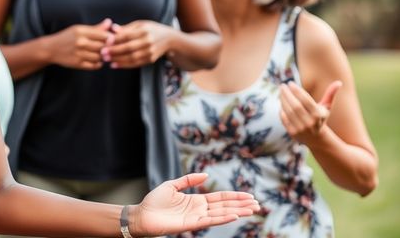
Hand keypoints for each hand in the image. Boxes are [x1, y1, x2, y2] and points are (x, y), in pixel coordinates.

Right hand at [44, 19, 112, 69]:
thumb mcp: (79, 29)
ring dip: (103, 56)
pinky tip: (96, 60)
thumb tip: (110, 22)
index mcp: (81, 31)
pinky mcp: (77, 64)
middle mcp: (80, 43)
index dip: (111, 38)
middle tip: (108, 48)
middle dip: (107, 48)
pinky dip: (98, 64)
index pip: (104, 36)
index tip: (112, 40)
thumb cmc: (67, 37)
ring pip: (100, 57)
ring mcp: (79, 54)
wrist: (51, 49)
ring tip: (101, 53)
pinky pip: (94, 65)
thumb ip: (96, 28)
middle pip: (103, 47)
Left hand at [105, 20, 172, 68]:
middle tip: (102, 53)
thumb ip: (126, 28)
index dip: (116, 39)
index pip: (127, 36)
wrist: (169, 39)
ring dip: (118, 59)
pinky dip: (124, 65)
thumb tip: (112, 29)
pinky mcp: (150, 59)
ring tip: (106, 59)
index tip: (105, 42)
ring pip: (131, 58)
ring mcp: (150, 52)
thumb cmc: (151, 29)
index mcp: (144, 31)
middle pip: (129, 48)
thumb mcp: (140, 24)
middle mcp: (148, 42)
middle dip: (114, 51)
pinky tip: (115, 64)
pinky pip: (135, 64)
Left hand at [131, 173, 259, 235]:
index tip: (249, 195)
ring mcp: (197, 217)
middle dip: (241, 205)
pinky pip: (210, 220)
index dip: (234, 197)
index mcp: (196, 201)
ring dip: (237, 211)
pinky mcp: (192, 224)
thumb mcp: (172, 185)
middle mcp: (200, 210)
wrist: (142, 214)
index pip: (220, 198)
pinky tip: (235, 215)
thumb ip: (188, 180)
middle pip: (225, 206)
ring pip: (221, 214)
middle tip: (257, 204)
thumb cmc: (154, 201)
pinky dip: (223, 218)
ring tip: (252, 210)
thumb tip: (206, 175)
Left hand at [280, 80, 340, 145]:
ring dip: (283, 100)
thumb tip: (339, 82)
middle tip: (282, 85)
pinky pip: (284, 118)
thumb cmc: (320, 118)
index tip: (290, 83)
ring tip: (281, 92)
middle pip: (295, 106)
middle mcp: (310, 123)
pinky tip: (281, 102)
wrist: (316, 138)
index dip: (297, 91)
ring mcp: (300, 128)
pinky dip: (281, 110)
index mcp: (318, 115)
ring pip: (288, 111)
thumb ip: (330, 94)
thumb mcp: (326, 107)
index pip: (306, 100)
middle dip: (287, 94)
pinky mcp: (292, 132)